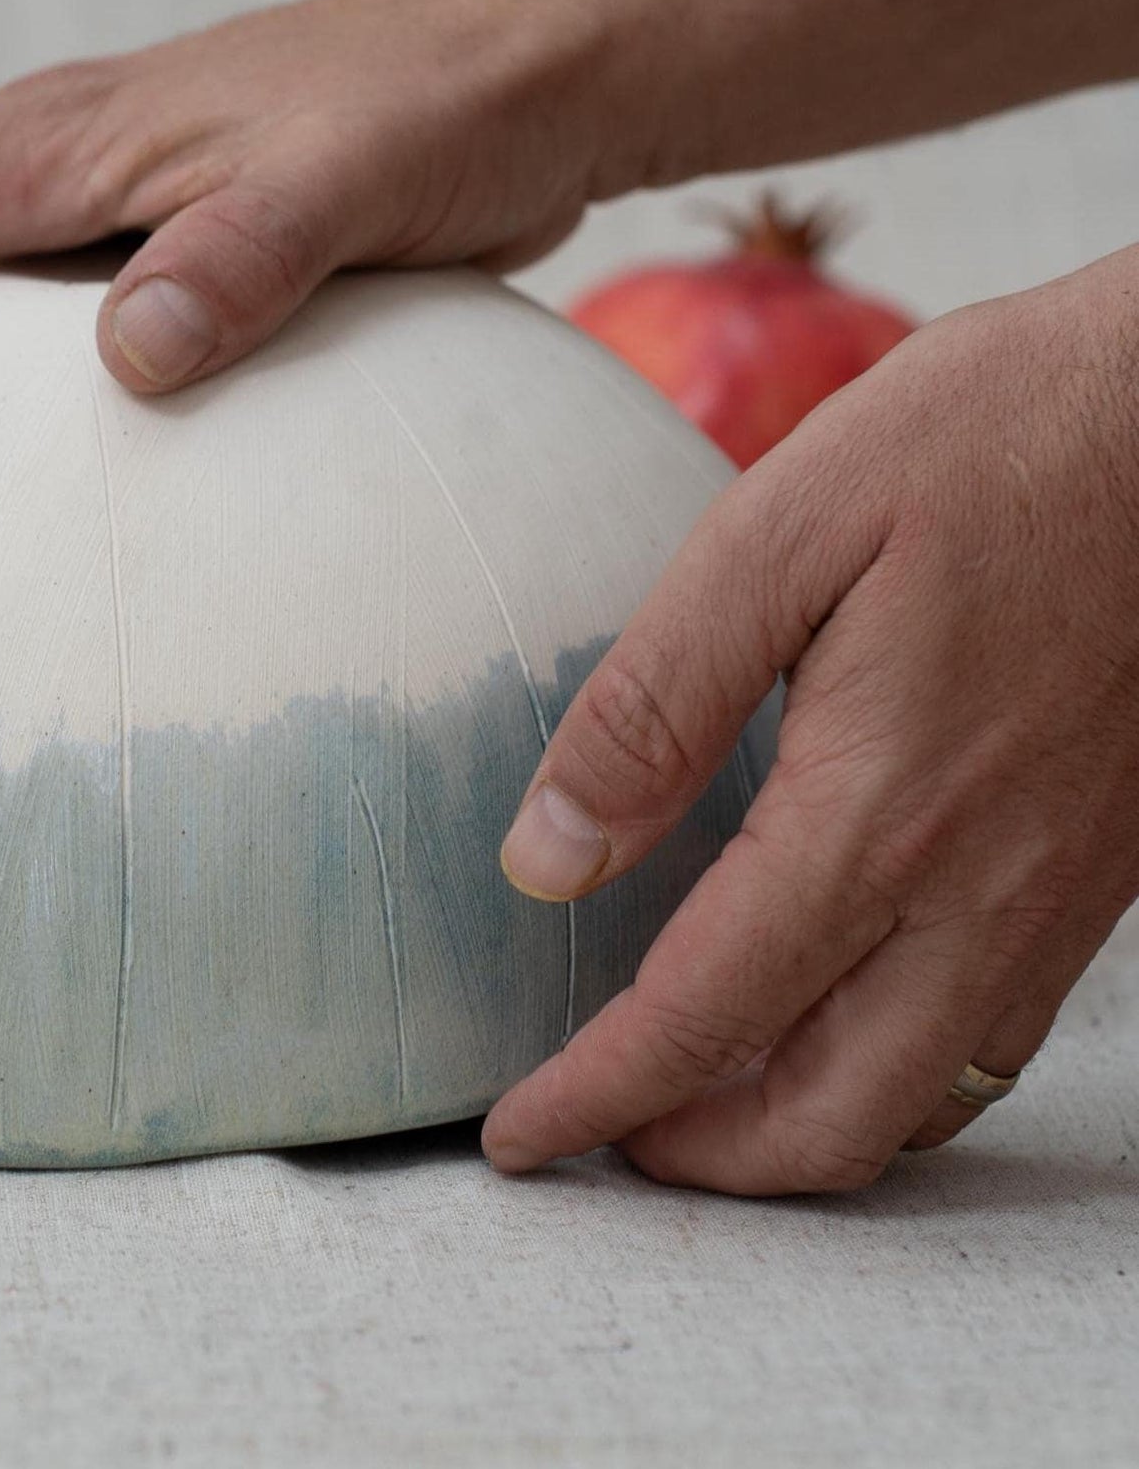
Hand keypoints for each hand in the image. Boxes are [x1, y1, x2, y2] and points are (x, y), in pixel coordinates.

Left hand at [484, 245, 1138, 1194]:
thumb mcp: (778, 537)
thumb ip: (654, 707)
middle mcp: (982, 886)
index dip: (597, 1094)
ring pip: (922, 1097)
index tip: (517, 1137)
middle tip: (597, 1133)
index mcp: (878, 811)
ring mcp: (1058, 891)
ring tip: (695, 1102)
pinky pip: (990, 1033)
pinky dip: (891, 1075)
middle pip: (829, 1113)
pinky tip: (832, 1016)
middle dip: (699, 1158)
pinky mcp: (1097, 864)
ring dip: (796, 1133)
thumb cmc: (987, 440)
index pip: (704, 1013)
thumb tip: (546, 853)